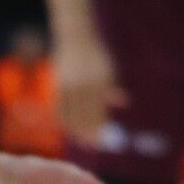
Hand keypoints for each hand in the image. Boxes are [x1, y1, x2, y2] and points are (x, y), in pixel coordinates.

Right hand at [55, 33, 126, 147]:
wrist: (76, 38)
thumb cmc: (96, 57)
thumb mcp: (109, 70)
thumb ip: (114, 88)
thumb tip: (124, 104)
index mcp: (101, 81)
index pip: (100, 111)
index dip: (99, 128)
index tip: (101, 141)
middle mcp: (84, 84)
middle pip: (85, 117)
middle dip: (88, 134)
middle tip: (91, 145)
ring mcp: (70, 85)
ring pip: (72, 116)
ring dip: (76, 131)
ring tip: (81, 139)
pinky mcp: (58, 85)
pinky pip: (60, 109)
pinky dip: (64, 121)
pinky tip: (70, 128)